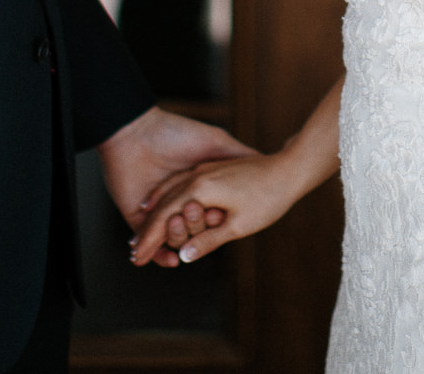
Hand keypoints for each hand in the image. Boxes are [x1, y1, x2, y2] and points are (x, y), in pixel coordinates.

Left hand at [98, 107, 254, 262]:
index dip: (219, 219)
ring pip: (173, 237)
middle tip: (208, 217)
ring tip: (182, 223)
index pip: (211, 213)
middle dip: (200, 229)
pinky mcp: (136, 216)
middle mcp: (177, 201)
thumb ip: (239, 152)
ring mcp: (157, 210)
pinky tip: (172, 259)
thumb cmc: (180, 132)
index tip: (226, 216)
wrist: (138, 130)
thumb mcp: (217, 142)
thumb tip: (264, 161)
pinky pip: (150, 243)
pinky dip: (159, 256)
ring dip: (180, 238)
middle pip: (193, 228)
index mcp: (196, 186)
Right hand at [128, 151, 310, 267]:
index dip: (150, 240)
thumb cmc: (268, 198)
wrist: (290, 168)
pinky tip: (164, 200)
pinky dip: (166, 194)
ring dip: (154, 211)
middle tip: (133, 251)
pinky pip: (180, 181)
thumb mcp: (239, 225)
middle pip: (163, 205)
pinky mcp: (211, 165)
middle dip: (147, 229)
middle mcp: (196, 176)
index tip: (136, 258)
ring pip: (169, 191)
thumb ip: (208, 240)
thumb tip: (184, 256)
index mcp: (200, 190)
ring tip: (141, 230)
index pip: (165, 218)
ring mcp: (203, 168)